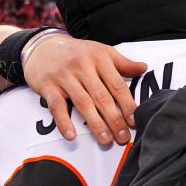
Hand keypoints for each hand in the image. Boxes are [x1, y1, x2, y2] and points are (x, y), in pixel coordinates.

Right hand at [25, 34, 147, 143]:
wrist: (41, 46)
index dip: (127, 105)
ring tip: (106, 140)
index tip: (134, 121)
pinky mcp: (47, 86)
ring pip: (83, 104)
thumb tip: (144, 68)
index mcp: (99, 58)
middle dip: (115, 120)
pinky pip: (57, 107)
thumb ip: (122, 63)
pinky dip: (64, 122)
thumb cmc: (76, 52)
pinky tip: (71, 135)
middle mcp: (82, 66)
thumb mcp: (100, 51)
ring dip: (96, 125)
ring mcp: (64, 76)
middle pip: (102, 97)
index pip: (117, 85)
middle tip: (123, 138)